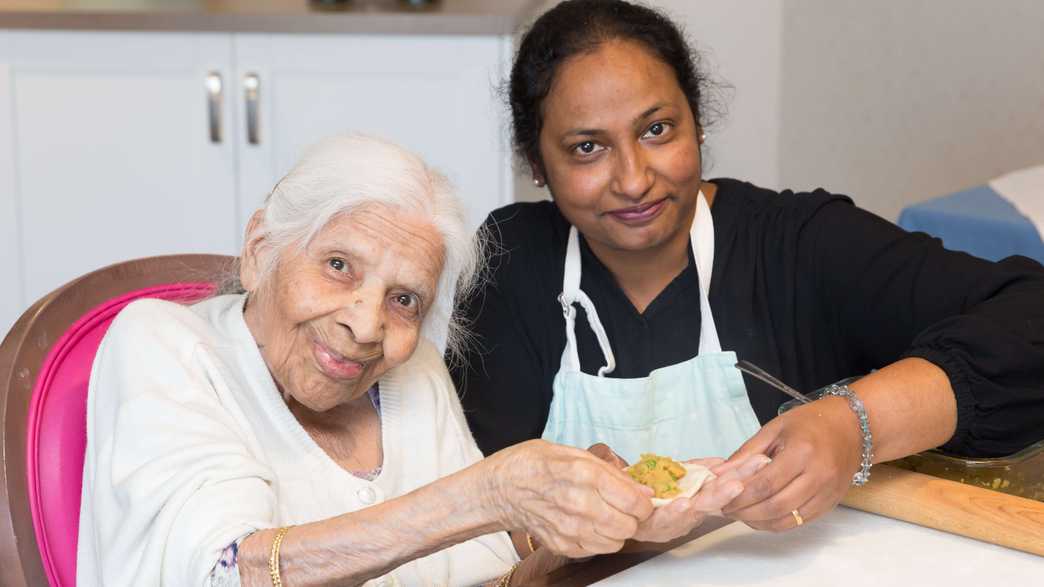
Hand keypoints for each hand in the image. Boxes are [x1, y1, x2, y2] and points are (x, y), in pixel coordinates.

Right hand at [487, 439, 654, 557]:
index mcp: (585, 474)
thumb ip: (612, 473)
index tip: (638, 498)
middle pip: (628, 525)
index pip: (634, 502)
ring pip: (616, 542)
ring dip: (616, 530)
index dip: (643, 502)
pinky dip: (598, 539)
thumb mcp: (575, 454)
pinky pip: (596, 549)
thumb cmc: (536, 464)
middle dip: (631, 517)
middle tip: (622, 507)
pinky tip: (587, 523)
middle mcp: (578, 504)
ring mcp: (569, 528)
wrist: (502, 487)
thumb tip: (644, 491)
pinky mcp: (561, 545)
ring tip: (604, 515)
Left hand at [631, 455, 767, 542]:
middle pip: (711, 504)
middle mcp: (687, 516)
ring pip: (690, 515)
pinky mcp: (649, 525)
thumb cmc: (651, 489)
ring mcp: (669, 522)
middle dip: (727, 492)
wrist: (620, 500)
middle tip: (740, 482)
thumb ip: (701, 468)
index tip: (759, 462)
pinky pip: (661, 520)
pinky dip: (673, 512)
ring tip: (716, 491)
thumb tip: (723, 462)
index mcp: (698, 502)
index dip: (742, 475)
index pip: (724, 487)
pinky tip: (683, 503)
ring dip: (703, 504)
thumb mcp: (679, 475)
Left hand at [719, 397, 862, 530]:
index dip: (741, 497)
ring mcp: (827, 492)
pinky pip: (801, 521)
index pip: (765, 484)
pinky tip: (763, 516)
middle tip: (729, 511)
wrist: (850, 428)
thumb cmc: (810, 423)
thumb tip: (719, 472)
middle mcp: (818, 475)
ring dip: (761, 522)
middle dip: (747, 513)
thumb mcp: (774, 428)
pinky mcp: (832, 502)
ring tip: (743, 515)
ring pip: (789, 519)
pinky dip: (779, 523)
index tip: (724, 500)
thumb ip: (746, 453)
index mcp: (801, 452)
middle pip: (776, 506)